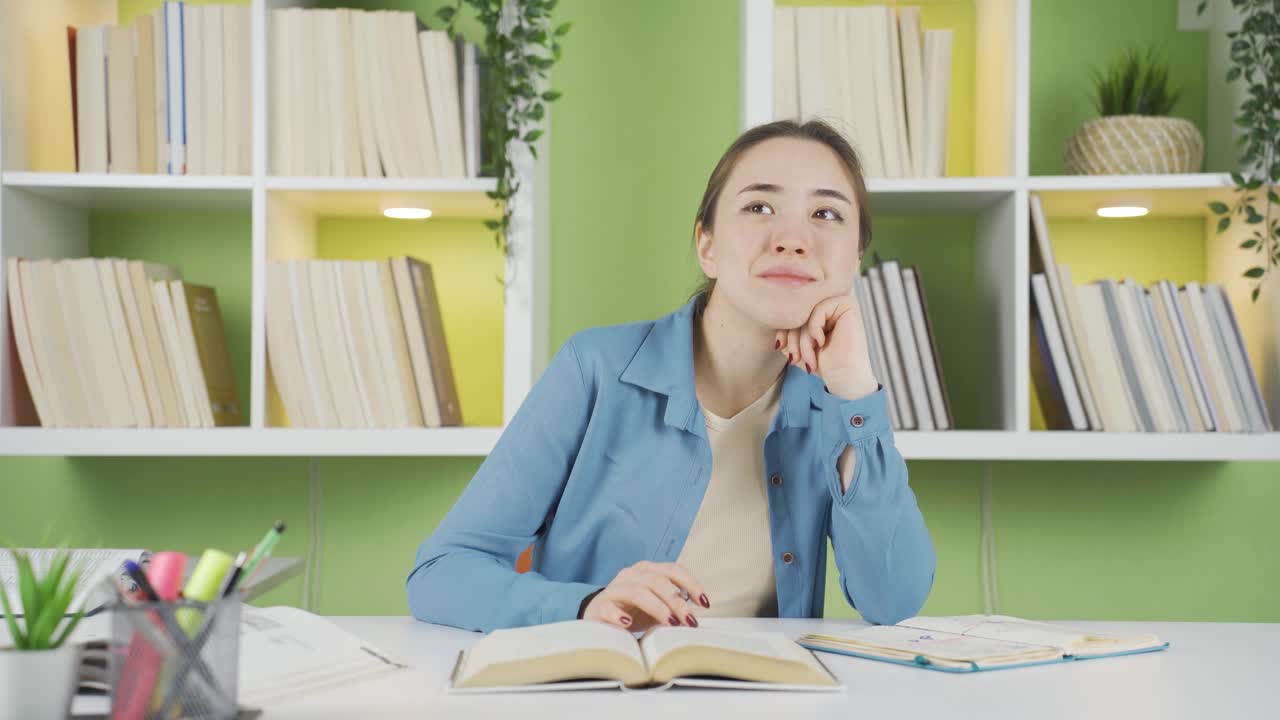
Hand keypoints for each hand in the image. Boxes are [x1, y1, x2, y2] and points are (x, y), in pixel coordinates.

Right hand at [582, 561, 709, 630]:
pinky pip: (610, 608)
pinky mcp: (600, 606)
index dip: (692, 584)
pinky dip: (620, 615)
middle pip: (658, 581)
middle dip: (677, 601)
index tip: (705, 603)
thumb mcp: (658, 607)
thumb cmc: (633, 611)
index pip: (673, 570)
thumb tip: (694, 618)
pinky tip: (629, 623)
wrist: (599, 617)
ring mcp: (615, 589)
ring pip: (637, 592)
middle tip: (689, 621)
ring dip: (657, 607)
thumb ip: (675, 607)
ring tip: (670, 623)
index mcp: (648, 570)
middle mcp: (632, 574)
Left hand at [775, 295, 877, 398]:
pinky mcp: (849, 304)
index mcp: (820, 311)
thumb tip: (773, 312)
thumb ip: (786, 326)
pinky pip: (819, 308)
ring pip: (808, 311)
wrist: (844, 379)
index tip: (780, 347)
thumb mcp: (795, 343)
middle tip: (795, 358)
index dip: (782, 328)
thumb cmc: (822, 363)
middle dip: (792, 336)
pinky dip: (814, 329)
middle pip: (799, 310)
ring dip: (803, 339)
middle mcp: (831, 303)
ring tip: (808, 358)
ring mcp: (840, 302)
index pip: (793, 311)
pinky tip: (821, 343)